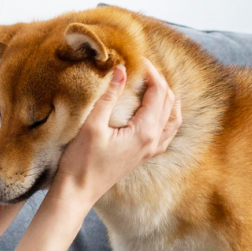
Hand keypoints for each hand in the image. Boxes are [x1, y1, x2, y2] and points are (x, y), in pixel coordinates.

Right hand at [49, 58, 181, 213]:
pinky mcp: (144, 155)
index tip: (137, 58)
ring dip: (167, 96)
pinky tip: (157, 111)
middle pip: (169, 101)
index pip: (158, 92)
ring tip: (153, 82)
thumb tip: (122, 69)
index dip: (151, 71)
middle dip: (159, 80)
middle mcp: (154, 140)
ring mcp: (151, 150)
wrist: (78, 192)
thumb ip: (109, 96)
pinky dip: (168, 116)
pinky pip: (167, 132)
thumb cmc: (81, 161)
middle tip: (142, 65)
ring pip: (173, 117)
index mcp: (145, 131)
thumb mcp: (92, 125)